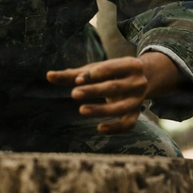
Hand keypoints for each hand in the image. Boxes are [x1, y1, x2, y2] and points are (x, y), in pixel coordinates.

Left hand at [46, 53, 178, 133]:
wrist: (144, 79)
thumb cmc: (111, 72)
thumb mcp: (95, 70)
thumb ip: (72, 74)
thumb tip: (48, 76)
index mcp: (130, 64)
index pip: (113, 67)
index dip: (97, 73)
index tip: (78, 79)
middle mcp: (137, 82)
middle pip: (114, 87)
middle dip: (94, 91)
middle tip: (74, 94)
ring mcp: (138, 99)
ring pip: (121, 107)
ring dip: (101, 110)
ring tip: (82, 110)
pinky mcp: (136, 113)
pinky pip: (128, 123)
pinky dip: (115, 128)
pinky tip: (99, 128)